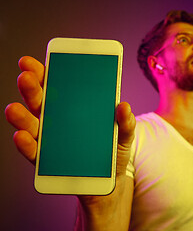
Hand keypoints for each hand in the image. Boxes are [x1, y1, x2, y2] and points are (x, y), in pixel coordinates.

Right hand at [5, 56, 134, 171]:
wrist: (109, 182)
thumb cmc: (113, 152)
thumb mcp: (124, 135)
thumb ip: (125, 122)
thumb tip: (123, 106)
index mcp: (74, 109)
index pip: (56, 87)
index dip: (44, 73)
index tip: (32, 62)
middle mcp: (58, 122)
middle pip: (40, 102)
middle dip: (31, 88)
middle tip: (27, 77)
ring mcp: (51, 141)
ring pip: (31, 125)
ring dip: (21, 117)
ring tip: (15, 108)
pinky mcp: (48, 162)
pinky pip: (34, 153)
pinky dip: (26, 145)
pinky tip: (22, 136)